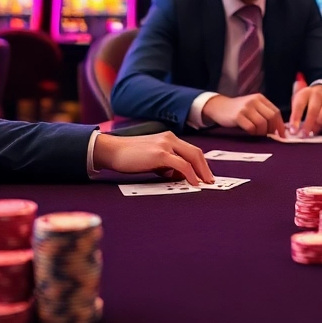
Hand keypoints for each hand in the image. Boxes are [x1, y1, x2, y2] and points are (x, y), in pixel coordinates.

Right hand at [92, 131, 214, 184]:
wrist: (112, 151)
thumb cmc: (129, 157)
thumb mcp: (151, 159)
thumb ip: (165, 165)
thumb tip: (178, 176)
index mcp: (168, 138)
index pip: (190, 150)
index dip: (200, 164)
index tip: (204, 175)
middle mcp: (169, 138)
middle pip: (196, 153)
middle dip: (205, 168)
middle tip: (210, 181)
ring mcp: (165, 145)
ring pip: (192, 157)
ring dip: (201, 172)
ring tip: (204, 184)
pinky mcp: (160, 154)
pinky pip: (182, 165)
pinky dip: (191, 175)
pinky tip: (193, 183)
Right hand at [202, 93, 285, 136]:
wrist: (218, 107)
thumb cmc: (238, 110)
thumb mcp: (253, 107)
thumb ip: (264, 114)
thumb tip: (279, 128)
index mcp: (260, 98)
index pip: (276, 112)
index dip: (280, 125)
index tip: (282, 135)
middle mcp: (254, 101)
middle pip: (271, 117)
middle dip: (271, 129)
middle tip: (268, 135)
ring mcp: (246, 108)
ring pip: (262, 123)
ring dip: (261, 132)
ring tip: (256, 133)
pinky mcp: (238, 115)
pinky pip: (251, 127)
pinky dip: (252, 133)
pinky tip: (249, 132)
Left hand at [288, 85, 321, 136]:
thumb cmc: (307, 99)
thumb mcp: (298, 100)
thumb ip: (294, 112)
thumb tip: (291, 128)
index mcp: (305, 93)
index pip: (299, 106)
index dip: (295, 119)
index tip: (293, 131)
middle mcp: (317, 95)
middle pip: (313, 111)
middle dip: (308, 125)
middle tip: (304, 136)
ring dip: (317, 127)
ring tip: (312, 133)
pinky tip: (320, 127)